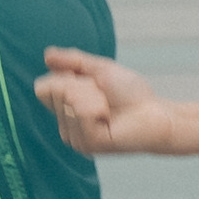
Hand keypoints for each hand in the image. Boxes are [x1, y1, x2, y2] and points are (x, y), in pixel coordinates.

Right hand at [35, 47, 176, 154]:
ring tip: (108, 109)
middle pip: (55, 91)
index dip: (66, 77)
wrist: (156, 113)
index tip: (90, 83)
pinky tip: (109, 118)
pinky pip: (82, 113)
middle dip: (82, 85)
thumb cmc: (130, 94)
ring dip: (94, 96)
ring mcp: (75, 138)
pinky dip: (98, 107)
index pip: (43, 87)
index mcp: (64, 109)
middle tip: (104, 97)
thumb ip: (73, 62)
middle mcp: (65, 125)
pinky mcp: (88, 144)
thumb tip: (47, 55)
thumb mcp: (99, 70)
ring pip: (69, 102)